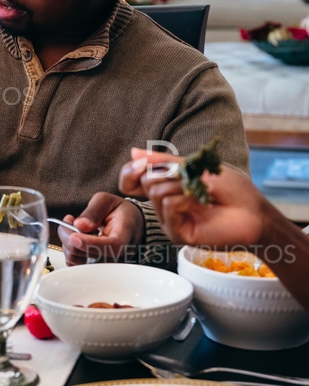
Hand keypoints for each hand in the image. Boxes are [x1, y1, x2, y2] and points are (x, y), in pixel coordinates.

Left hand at [60, 192, 144, 265]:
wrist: (130, 223)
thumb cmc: (119, 212)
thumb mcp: (107, 201)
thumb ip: (94, 211)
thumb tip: (80, 225)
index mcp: (125, 236)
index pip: (112, 246)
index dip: (90, 244)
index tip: (73, 236)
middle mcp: (119, 255)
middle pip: (91, 256)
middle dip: (71, 237)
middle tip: (68, 220)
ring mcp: (108, 265)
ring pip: (79, 262)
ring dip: (68, 243)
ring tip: (71, 226)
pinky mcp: (96, 268)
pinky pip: (76, 264)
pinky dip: (70, 250)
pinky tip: (74, 238)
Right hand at [119, 148, 272, 248]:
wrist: (254, 212)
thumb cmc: (231, 189)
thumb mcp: (194, 166)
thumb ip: (163, 161)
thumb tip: (133, 152)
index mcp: (166, 189)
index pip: (132, 181)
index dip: (130, 171)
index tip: (142, 164)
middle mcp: (164, 206)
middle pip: (145, 182)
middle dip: (169, 173)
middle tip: (190, 178)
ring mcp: (170, 221)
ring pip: (156, 193)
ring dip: (181, 185)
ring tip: (201, 191)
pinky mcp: (177, 233)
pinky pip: (168, 207)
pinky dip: (184, 198)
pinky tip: (199, 200)